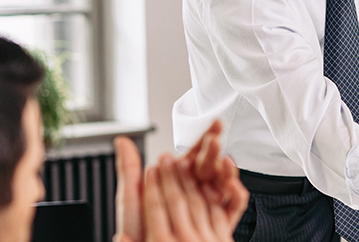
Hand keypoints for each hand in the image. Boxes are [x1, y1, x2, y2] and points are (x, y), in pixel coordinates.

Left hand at [114, 120, 248, 241]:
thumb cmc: (138, 232)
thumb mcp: (132, 198)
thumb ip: (130, 169)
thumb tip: (121, 140)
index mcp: (175, 183)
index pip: (192, 156)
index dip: (204, 140)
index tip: (213, 126)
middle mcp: (192, 194)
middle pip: (209, 167)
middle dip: (215, 151)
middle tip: (215, 140)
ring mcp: (207, 208)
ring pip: (223, 183)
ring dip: (227, 170)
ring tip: (226, 161)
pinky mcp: (219, 225)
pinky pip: (233, 207)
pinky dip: (236, 195)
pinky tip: (232, 185)